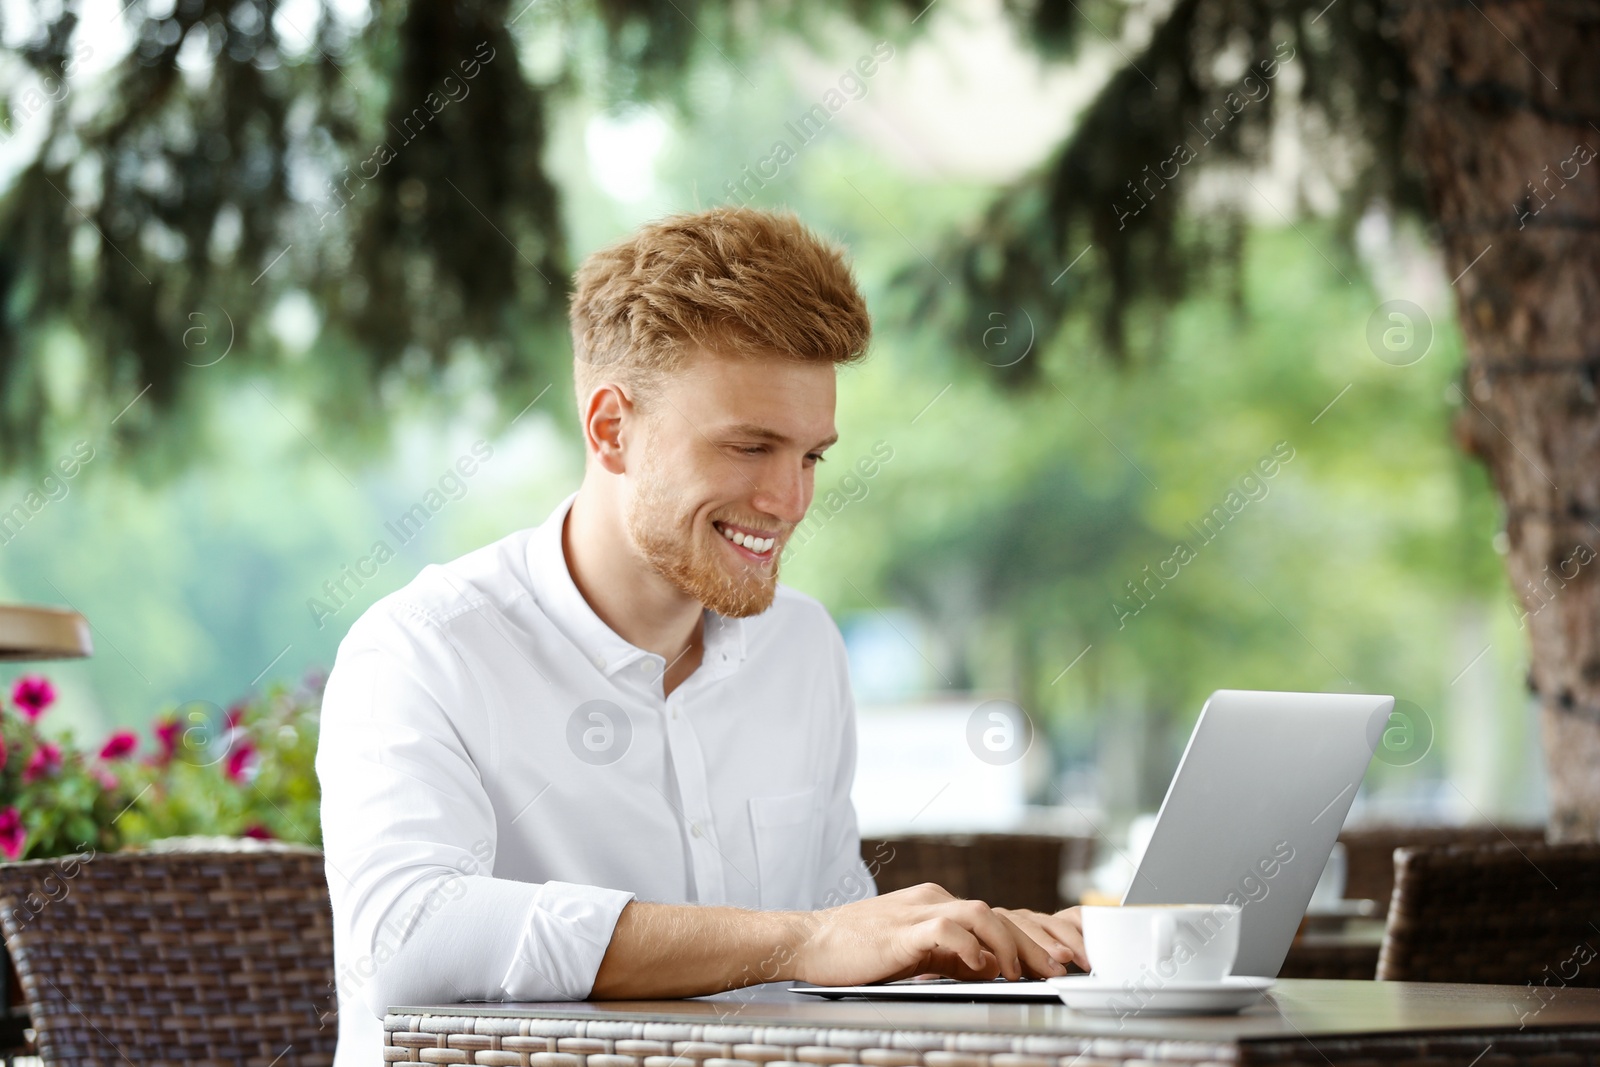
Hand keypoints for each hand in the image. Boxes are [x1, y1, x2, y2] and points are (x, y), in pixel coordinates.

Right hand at [792, 883, 1072, 985]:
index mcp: (936, 904)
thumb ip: (951, 956)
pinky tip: (980, 965)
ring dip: (1009, 943)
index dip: (1032, 937)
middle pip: (999, 913)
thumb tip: (989, 968)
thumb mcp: (913, 953)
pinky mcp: (902, 930)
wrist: (807, 941)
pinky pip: (946, 929)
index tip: (1057, 961)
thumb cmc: (854, 951)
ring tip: (1023, 972)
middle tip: (1062, 968)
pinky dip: (969, 946)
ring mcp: (917, 911)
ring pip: (981, 912)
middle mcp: (932, 900)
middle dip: (1035, 942)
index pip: (997, 915)